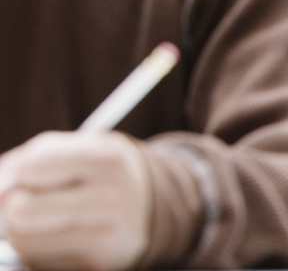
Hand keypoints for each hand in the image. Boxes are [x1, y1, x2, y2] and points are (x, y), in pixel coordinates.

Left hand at [0, 131, 150, 269]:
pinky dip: (41, 251)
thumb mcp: (76, 149)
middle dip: (15, 207)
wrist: (150, 204)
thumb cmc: (101, 173)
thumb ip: (30, 160)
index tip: (31, 178)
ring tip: (51, 221)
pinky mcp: (99, 262)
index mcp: (103, 158)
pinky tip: (63, 238)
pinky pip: (39, 261)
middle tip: (35, 202)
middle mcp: (109, 197)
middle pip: (20, 210)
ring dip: (25, 233)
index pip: (29, 170)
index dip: (19, 176)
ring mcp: (106, 233)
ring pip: (23, 241)